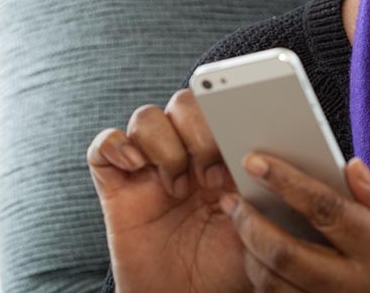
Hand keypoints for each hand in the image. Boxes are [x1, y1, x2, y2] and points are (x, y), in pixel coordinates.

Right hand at [87, 89, 248, 292]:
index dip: (227, 113)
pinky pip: (103, 145)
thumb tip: (265, 153)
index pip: (220, 104)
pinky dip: (116, 147)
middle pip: (183, 103)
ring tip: (177, 189)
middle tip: (212, 178)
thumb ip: (261, 188)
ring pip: (145, 117)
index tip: (239, 145)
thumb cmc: (226, 267)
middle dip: (198, 132)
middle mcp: (185, 152)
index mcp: (223, 153)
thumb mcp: (259, 226)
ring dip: (164, 147)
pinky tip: (136, 169)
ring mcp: (148, 167)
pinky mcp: (116, 185)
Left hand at [221, 153, 369, 291]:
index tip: (257, 159)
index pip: (327, 210)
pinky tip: (260, 259)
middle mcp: (363, 288)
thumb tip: (351, 167)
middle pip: (289, 257)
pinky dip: (268, 285)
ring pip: (280, 289)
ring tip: (239, 223)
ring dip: (250, 255)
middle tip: (231, 198)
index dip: (287, 182)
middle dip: (251, 224)